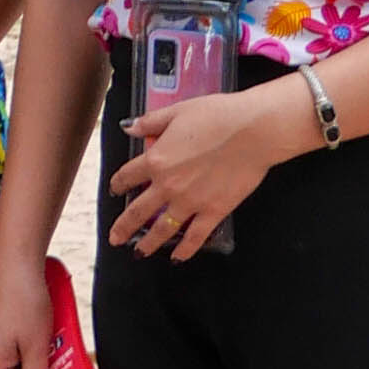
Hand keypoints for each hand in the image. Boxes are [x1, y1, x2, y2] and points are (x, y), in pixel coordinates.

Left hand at [108, 85, 301, 259]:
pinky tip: (178, 257)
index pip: (128, 176)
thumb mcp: (178, 111)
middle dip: (123, 227)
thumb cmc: (218, 115)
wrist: (253, 131)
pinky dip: (185, 249)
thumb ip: (151, 122)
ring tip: (140, 252)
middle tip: (115, 238)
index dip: (118, 184)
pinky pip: (195, 236)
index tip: (115, 190)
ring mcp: (191, 201)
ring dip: (148, 243)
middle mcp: (169, 185)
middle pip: (138, 211)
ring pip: (162, 229)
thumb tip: (130, 128)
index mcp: (157, 159)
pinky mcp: (214, 211)